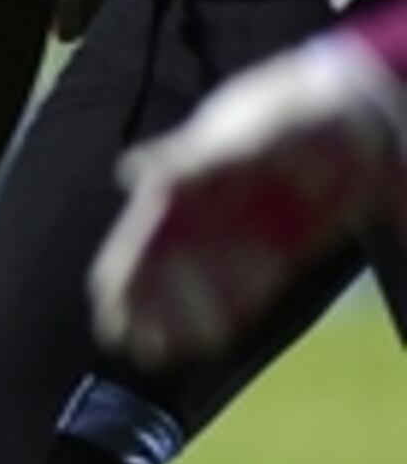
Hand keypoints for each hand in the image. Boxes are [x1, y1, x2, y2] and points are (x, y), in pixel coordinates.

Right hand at [93, 32, 403, 370]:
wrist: (357, 112)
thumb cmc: (287, 112)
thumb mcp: (234, 132)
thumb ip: (187, 159)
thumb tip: (129, 173)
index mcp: (187, 181)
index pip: (142, 232)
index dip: (123, 269)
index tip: (107, 303)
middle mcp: (213, 209)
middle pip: (168, 265)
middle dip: (147, 303)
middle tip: (132, 341)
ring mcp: (250, 228)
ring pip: (207, 281)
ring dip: (185, 315)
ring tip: (166, 351)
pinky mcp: (288, 244)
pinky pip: (254, 284)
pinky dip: (232, 309)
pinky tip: (217, 336)